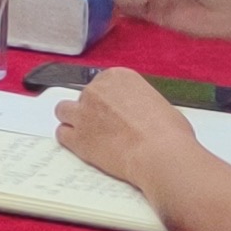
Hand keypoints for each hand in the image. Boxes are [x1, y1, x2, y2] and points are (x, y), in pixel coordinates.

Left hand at [52, 62, 195, 193]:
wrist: (161, 153)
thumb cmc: (168, 132)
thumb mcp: (158, 103)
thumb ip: (140, 102)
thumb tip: (142, 114)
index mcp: (117, 77)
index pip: (101, 83)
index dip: (105, 99)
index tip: (111, 110)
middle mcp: (96, 91)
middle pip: (83, 97)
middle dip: (91, 111)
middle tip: (104, 126)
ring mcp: (83, 113)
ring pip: (64, 111)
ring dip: (72, 120)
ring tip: (86, 133)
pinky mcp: (77, 137)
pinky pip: (62, 134)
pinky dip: (69, 140)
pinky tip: (81, 146)